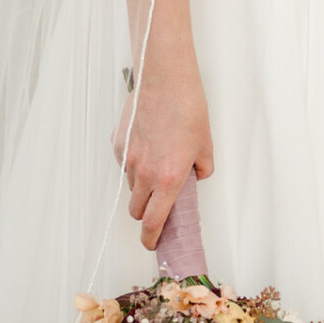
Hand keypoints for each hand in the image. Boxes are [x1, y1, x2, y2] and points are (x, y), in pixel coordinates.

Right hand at [114, 67, 213, 251]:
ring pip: (130, 185)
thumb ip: (202, 168)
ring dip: (140, 185)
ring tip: (157, 162)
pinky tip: (147, 142)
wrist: (165, 79)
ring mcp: (128, 158)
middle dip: (145, 213)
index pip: (154, 222)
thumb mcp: (205, 144)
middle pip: (136, 210)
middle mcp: (144, 173)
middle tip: (158, 203)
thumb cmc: (187, 107)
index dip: (151, 238)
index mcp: (168, 179)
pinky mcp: (118, 143)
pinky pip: (124, 162)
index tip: (152, 243)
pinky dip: (133, 161)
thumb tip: (196, 176)